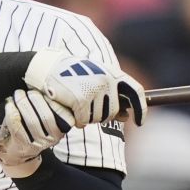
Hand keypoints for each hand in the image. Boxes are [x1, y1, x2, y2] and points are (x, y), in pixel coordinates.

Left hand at [0, 90, 73, 176]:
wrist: (18, 150)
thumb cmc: (32, 124)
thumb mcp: (44, 113)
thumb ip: (47, 100)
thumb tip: (44, 78)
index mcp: (63, 127)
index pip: (61, 112)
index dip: (51, 98)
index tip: (43, 85)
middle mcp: (54, 137)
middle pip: (46, 116)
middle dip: (35, 99)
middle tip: (27, 90)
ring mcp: (40, 143)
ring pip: (32, 121)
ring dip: (23, 104)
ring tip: (18, 94)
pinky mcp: (24, 146)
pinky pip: (18, 127)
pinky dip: (12, 113)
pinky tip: (9, 105)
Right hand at [24, 50, 147, 126]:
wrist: (48, 68)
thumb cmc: (72, 75)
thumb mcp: (95, 79)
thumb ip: (112, 95)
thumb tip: (126, 117)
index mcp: (113, 73)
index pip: (136, 92)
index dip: (141, 109)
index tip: (140, 122)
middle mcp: (107, 81)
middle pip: (112, 111)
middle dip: (100, 115)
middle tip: (85, 107)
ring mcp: (94, 90)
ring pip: (98, 118)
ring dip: (86, 117)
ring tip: (75, 103)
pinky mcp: (81, 100)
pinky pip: (83, 120)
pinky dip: (76, 119)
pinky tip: (69, 107)